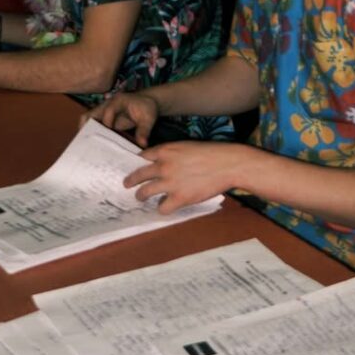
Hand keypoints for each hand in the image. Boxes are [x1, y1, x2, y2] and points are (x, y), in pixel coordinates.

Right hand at [83, 91, 159, 146]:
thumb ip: (144, 131)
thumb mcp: (148, 119)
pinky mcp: (104, 120)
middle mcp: (107, 105)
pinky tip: (95, 146)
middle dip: (87, 129)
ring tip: (88, 147)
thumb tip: (142, 144)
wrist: (148, 102)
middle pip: (90, 114)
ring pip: (88, 120)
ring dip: (87, 132)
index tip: (108, 135)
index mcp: (118, 101)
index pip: (108, 111)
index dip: (107, 123)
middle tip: (88, 144)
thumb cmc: (147, 108)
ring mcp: (103, 112)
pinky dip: (92, 134)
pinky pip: (94, 125)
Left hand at [124, 140, 239, 213]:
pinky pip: (162, 208)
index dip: (138, 162)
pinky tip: (165, 207)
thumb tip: (163, 162)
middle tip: (126, 184)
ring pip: (144, 192)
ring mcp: (170, 183)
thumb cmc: (212, 153)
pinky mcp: (179, 198)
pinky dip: (162, 208)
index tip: (135, 166)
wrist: (228, 163)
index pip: (142, 156)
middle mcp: (164, 166)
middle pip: (138, 175)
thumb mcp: (187, 146)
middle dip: (130, 180)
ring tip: (140, 197)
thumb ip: (173, 153)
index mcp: (166, 150)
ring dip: (141, 196)